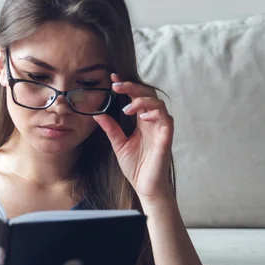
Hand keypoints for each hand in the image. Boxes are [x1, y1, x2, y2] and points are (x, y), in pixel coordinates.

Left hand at [93, 73, 173, 202]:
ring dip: (142, 100)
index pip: (136, 97)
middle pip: (148, 95)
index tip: (112, 78)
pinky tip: (143, 116)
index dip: (127, 86)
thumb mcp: (119, 144)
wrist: (145, 187)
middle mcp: (153, 122)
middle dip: (133, 87)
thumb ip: (111, 128)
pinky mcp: (166, 139)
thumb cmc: (136, 167)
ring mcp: (161, 129)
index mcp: (142, 121)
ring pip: (159, 104)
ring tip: (127, 108)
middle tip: (116, 85)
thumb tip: (97, 114)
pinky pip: (166, 120)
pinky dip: (156, 114)